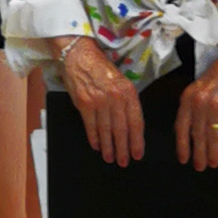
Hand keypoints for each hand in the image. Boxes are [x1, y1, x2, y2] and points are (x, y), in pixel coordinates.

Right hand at [60, 37, 143, 165]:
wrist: (80, 55)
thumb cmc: (102, 68)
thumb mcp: (121, 81)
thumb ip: (127, 101)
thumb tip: (130, 124)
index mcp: (129, 92)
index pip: (136, 122)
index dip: (137, 141)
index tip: (137, 154)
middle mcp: (115, 98)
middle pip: (122, 130)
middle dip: (123, 149)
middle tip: (124, 162)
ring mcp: (99, 101)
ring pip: (106, 130)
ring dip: (108, 147)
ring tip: (110, 158)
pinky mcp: (84, 103)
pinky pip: (91, 126)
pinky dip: (94, 138)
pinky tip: (96, 146)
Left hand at [178, 48, 217, 172]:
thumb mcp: (200, 89)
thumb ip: (194, 109)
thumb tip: (192, 135)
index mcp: (188, 97)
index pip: (182, 126)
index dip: (182, 145)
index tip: (184, 159)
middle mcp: (200, 102)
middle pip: (197, 135)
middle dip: (199, 153)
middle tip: (200, 166)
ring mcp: (217, 106)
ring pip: (213, 137)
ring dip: (213, 153)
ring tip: (214, 163)